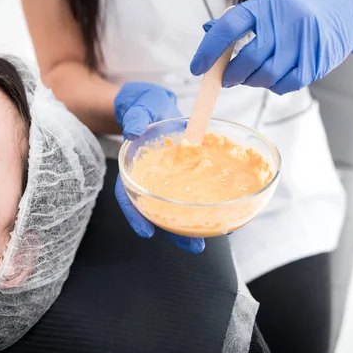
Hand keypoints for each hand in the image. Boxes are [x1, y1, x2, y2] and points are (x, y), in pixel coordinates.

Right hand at [114, 82, 204, 253]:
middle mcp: (151, 179)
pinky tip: (223, 212)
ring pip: (177, 207)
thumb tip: (134, 131)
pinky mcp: (185, 174)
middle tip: (194, 247)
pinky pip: (194, 192)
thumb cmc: (143, 106)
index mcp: (134, 168)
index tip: (147, 232)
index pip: (129, 196)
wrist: (156, 105)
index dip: (137, 215)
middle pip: (158, 211)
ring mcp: (169, 179)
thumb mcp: (138, 106)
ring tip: (213, 238)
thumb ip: (135, 118)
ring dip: (193, 225)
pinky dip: (206, 204)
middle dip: (174, 231)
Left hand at [190, 0, 352, 93]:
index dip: (209, 49)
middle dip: (231, 75)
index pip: (229, 27)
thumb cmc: (302, 8)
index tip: (197, 67)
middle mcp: (285, 23)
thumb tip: (209, 32)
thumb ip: (241, 18)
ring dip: (252, 82)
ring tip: (251, 76)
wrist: (349, 10)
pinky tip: (275, 77)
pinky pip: (284, 86)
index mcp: (267, 5)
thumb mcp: (271, 3)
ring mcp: (302, 44)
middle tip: (227, 78)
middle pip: (248, 60)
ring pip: (265, 77)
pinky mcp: (314, 64)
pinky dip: (274, 86)